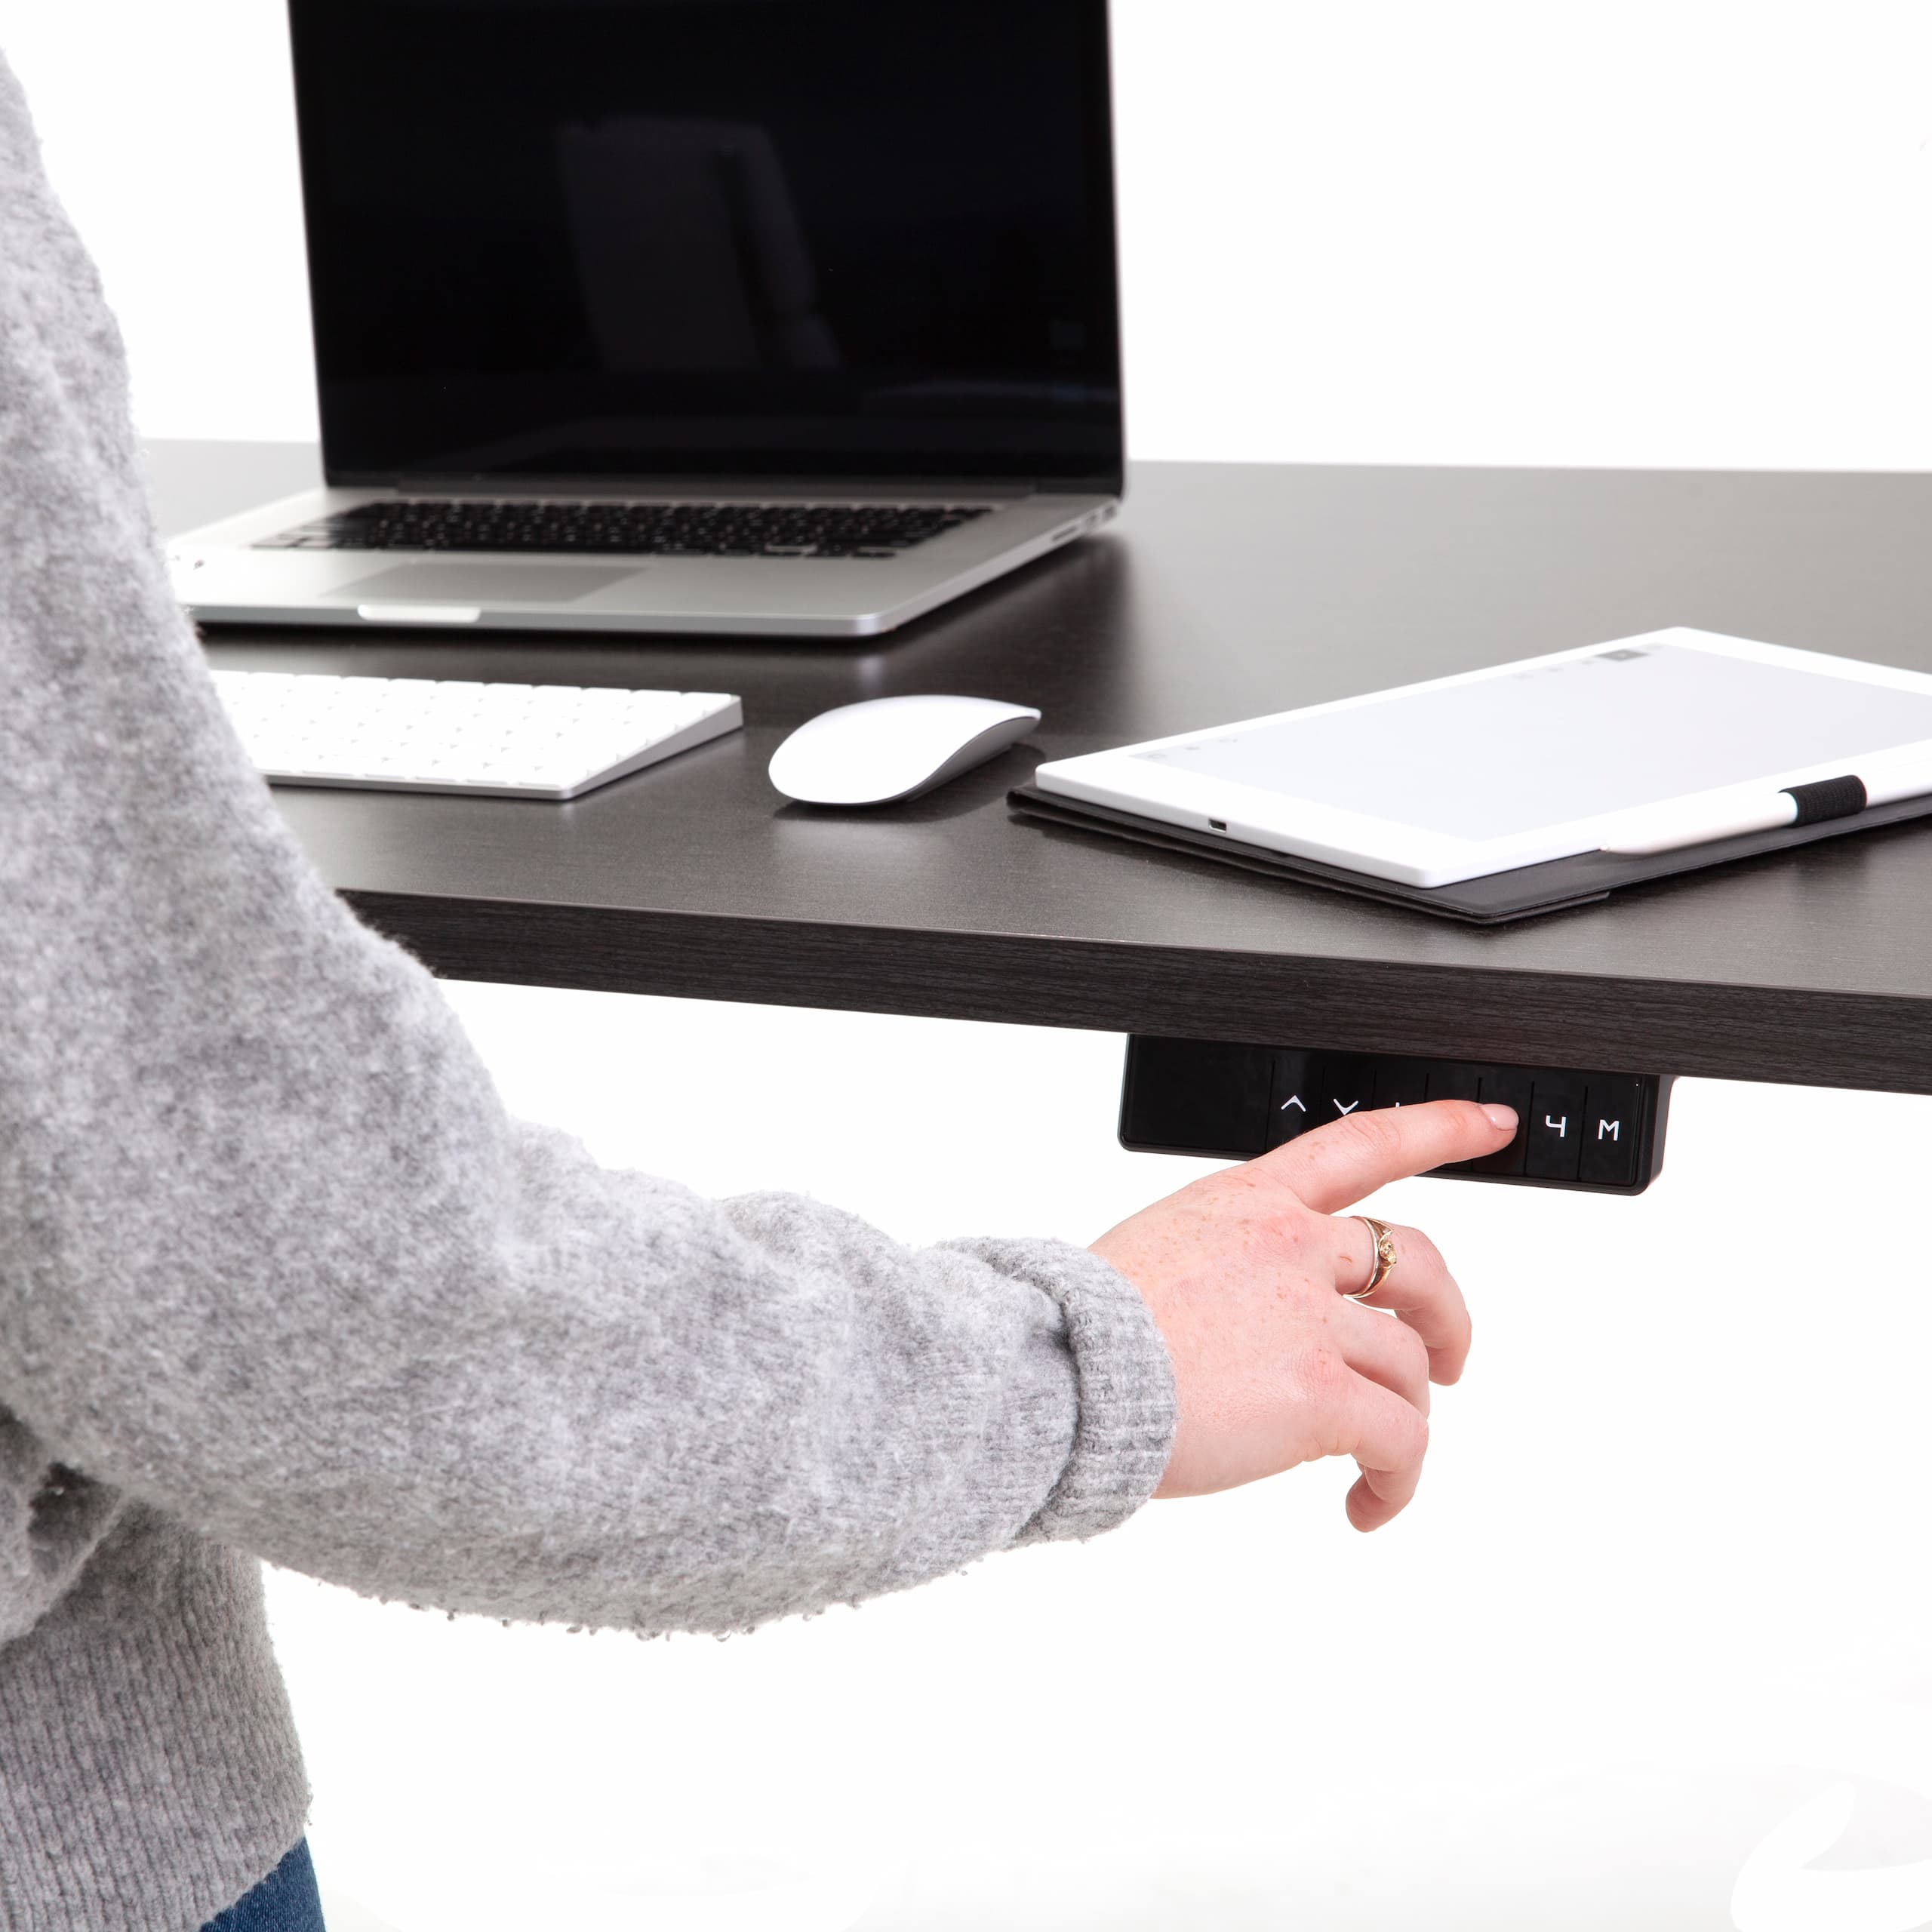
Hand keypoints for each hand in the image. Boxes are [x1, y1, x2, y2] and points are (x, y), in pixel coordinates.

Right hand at [1092, 1100, 1514, 1528]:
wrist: (1057, 1374)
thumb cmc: (1077, 1329)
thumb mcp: (1155, 1254)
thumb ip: (1223, 1267)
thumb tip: (1251, 1322)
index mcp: (1247, 1201)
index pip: (1361, 1143)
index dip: (1438, 1127)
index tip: (1488, 1125)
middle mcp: (1291, 1246)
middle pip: (1417, 1265)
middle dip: (1447, 1317)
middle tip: (1445, 1362)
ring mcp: (1312, 1318)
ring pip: (1408, 1366)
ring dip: (1405, 1422)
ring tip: (1375, 1466)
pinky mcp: (1322, 1393)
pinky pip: (1400, 1441)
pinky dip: (1397, 1482)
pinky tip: (1365, 1504)